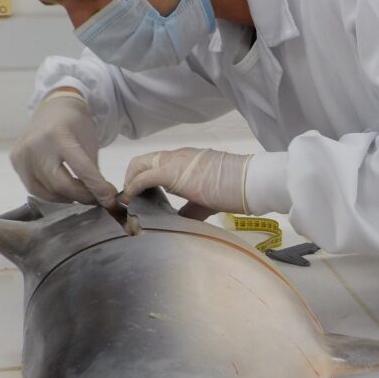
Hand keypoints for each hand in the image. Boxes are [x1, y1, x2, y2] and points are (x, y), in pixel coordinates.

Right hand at [10, 91, 118, 206]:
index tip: (110, 200)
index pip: (81, 168)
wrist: (53, 109)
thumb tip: (101, 198)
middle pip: (61, 184)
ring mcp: (23, 154)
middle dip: (82, 196)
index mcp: (60, 135)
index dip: (97, 187)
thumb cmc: (75, 125)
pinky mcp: (16, 161)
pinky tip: (63, 192)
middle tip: (96, 199)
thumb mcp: (89, 141)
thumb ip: (92, 169)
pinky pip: (35, 188)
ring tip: (81, 195)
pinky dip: (52, 194)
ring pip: (47, 190)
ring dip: (68, 197)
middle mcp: (37, 145)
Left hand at [123, 147, 251, 214]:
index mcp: (185, 160)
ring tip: (130, 202)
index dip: (140, 178)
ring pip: (140, 165)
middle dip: (130, 179)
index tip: (138, 195)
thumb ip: (190, 208)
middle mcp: (177, 156)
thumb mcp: (207, 198)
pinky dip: (134, 187)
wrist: (248, 181)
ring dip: (130, 182)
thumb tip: (179, 221)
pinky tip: (132, 199)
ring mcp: (175, 162)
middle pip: (141, 161)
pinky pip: (145, 177)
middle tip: (131, 199)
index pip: (154, 162)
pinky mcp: (173, 172)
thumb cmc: (234, 188)